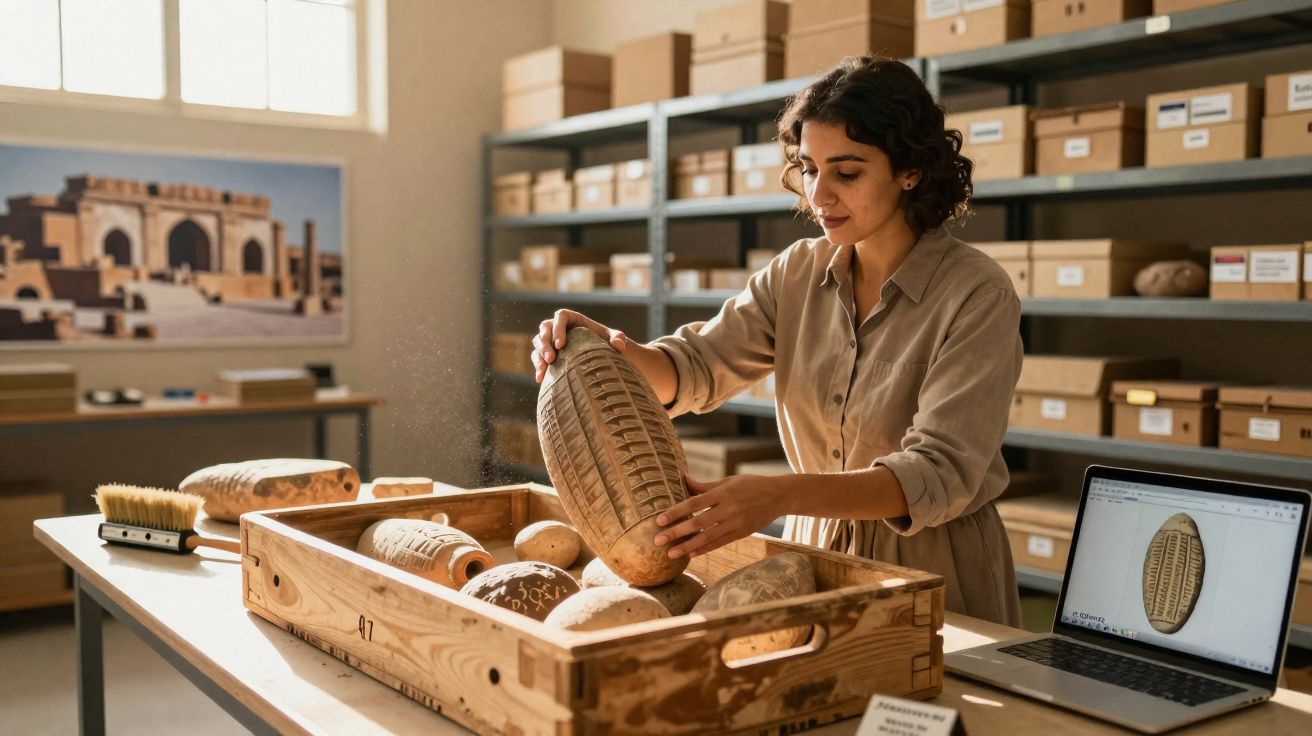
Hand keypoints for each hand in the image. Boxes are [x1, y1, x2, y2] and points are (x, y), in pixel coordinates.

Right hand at [531, 309, 626, 382]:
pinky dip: (538, 366)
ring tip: (544, 370)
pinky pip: (538, 357)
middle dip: (545, 343)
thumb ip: (618, 338)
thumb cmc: (608, 343)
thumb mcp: (615, 339)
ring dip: (538, 355)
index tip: (561, 345)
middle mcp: (560, 327)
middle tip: (551, 359)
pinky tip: (540, 379)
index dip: (558, 329)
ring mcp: (552, 340)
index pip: (560, 316)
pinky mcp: (549, 354)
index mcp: (573, 319)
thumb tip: (618, 345)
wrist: (602, 356)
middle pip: (545, 328)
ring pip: (538, 342)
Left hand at [653, 474, 786, 558]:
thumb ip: (704, 485)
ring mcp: (736, 523)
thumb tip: (682, 478)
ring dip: (687, 547)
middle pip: (698, 523)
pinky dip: (704, 549)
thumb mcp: (728, 481)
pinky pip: (720, 543)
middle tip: (658, 541)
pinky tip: (691, 555)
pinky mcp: (741, 533)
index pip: (694, 503)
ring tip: (671, 554)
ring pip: (707, 538)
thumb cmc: (751, 485)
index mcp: (723, 493)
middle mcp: (729, 509)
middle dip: (676, 533)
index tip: (659, 520)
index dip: (676, 512)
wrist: (779, 496)